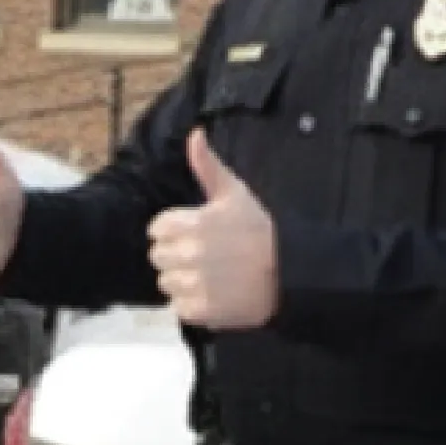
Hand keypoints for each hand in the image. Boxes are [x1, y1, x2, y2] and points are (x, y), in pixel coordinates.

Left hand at [147, 129, 279, 328]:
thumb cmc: (259, 231)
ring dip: (184, 281)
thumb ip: (207, 166)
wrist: (289, 273)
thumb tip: (194, 134)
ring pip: (166, 283)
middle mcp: (189, 254)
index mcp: (192, 224)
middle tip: (207, 256)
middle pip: (157, 257)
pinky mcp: (201, 310)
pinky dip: (194, 305)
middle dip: (176, 256)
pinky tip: (215, 294)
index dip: (174, 231)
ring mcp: (195, 283)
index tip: (197, 234)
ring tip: (213, 275)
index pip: (157, 229)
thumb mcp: (234, 193)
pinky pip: (179, 308)